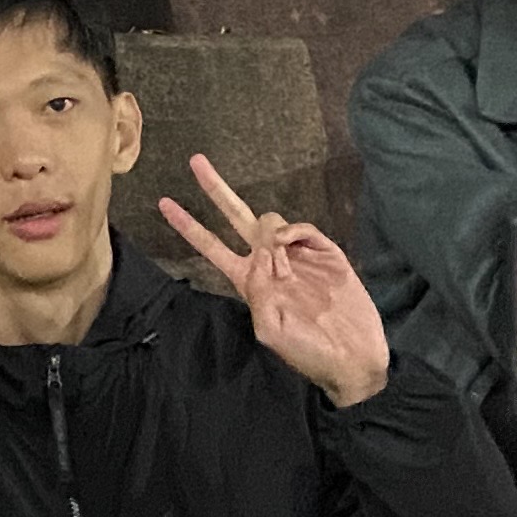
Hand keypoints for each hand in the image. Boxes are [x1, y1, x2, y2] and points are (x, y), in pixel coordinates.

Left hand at [157, 155, 387, 408]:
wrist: (352, 357)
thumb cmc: (308, 352)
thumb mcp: (271, 331)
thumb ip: (259, 294)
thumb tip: (265, 253)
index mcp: (249, 281)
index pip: (211, 246)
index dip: (188, 226)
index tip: (164, 203)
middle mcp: (268, 262)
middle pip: (236, 217)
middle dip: (215, 188)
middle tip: (195, 160)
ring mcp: (296, 255)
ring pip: (269, 221)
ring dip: (269, 239)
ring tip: (285, 273)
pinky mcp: (324, 252)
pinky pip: (301, 228)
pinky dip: (292, 231)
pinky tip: (289, 245)